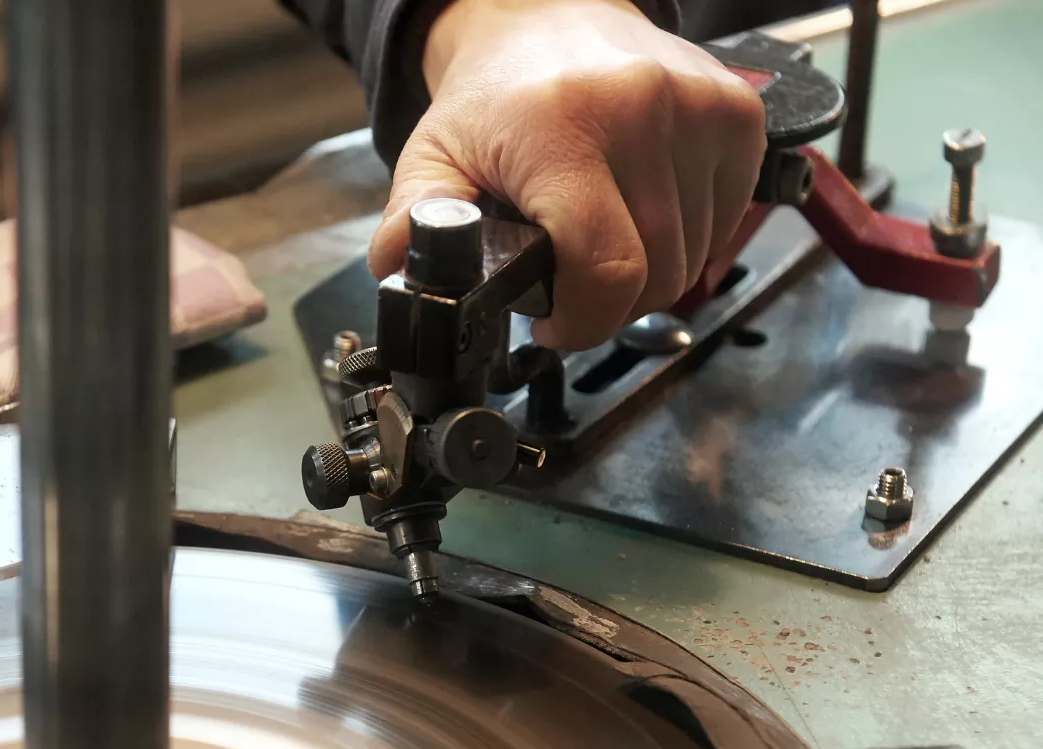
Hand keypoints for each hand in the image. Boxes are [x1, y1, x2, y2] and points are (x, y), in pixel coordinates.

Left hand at [369, 0, 765, 349]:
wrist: (548, 14)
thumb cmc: (496, 94)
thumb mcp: (434, 155)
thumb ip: (415, 221)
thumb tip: (404, 280)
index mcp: (561, 129)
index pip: (606, 267)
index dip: (584, 320)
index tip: (553, 322)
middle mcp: (642, 111)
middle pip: (657, 274)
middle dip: (610, 302)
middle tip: (570, 278)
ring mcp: (700, 109)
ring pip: (694, 257)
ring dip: (650, 271)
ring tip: (601, 236)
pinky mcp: (738, 113)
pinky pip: (726, 221)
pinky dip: (687, 237)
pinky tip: (642, 209)